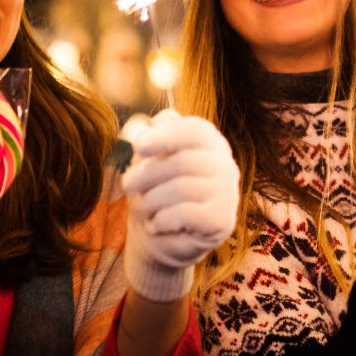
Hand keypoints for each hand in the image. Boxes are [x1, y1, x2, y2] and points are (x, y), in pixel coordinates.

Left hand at [121, 109, 239, 300]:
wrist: (165, 236)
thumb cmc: (158, 191)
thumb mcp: (153, 160)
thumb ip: (158, 137)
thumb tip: (162, 119)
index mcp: (212, 144)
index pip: (195, 130)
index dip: (165, 135)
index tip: (137, 147)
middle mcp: (226, 165)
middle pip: (183, 161)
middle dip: (147, 174)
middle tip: (126, 184)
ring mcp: (228, 193)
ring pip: (182, 188)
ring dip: (151, 200)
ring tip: (140, 208)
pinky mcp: (222, 220)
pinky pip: (186, 214)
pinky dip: (162, 219)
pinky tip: (155, 223)